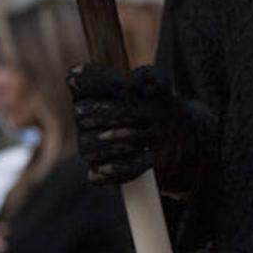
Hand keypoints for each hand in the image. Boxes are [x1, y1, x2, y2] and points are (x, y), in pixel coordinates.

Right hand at [67, 63, 174, 184]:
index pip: (78, 78)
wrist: (174, 137)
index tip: (122, 84)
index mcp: (93, 90)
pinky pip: (98, 175)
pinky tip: (149, 157)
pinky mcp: (99, 171)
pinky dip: (126, 167)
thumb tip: (147, 80)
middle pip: (81, 112)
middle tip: (146, 113)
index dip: (95, 80)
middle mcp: (84, 118)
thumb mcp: (162, 87)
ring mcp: (89, 146)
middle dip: (117, 111)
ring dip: (119, 139)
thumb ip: (154, 78)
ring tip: (146, 135)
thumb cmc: (158, 105)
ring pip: (87, 145)